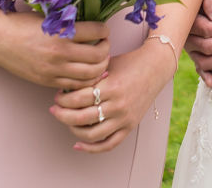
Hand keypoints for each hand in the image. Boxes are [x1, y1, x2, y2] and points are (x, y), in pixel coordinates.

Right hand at [0, 13, 109, 89]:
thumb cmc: (22, 23)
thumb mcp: (49, 17)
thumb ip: (71, 23)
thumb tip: (94, 25)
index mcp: (62, 32)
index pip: (98, 31)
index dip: (105, 30)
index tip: (103, 29)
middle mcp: (59, 53)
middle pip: (99, 56)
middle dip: (106, 49)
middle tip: (104, 44)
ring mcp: (53, 70)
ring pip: (91, 74)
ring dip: (100, 66)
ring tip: (97, 58)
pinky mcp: (46, 81)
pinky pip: (75, 85)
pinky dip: (85, 80)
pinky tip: (84, 71)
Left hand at [50, 43, 173, 152]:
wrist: (156, 66)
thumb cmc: (130, 62)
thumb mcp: (108, 64)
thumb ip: (88, 78)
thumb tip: (65, 90)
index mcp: (111, 87)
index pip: (77, 99)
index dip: (62, 99)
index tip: (57, 96)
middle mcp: (118, 105)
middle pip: (81, 118)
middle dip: (62, 115)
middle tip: (55, 109)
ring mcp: (125, 117)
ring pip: (91, 134)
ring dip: (73, 130)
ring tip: (67, 121)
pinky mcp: (130, 125)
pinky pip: (108, 144)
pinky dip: (91, 148)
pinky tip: (78, 144)